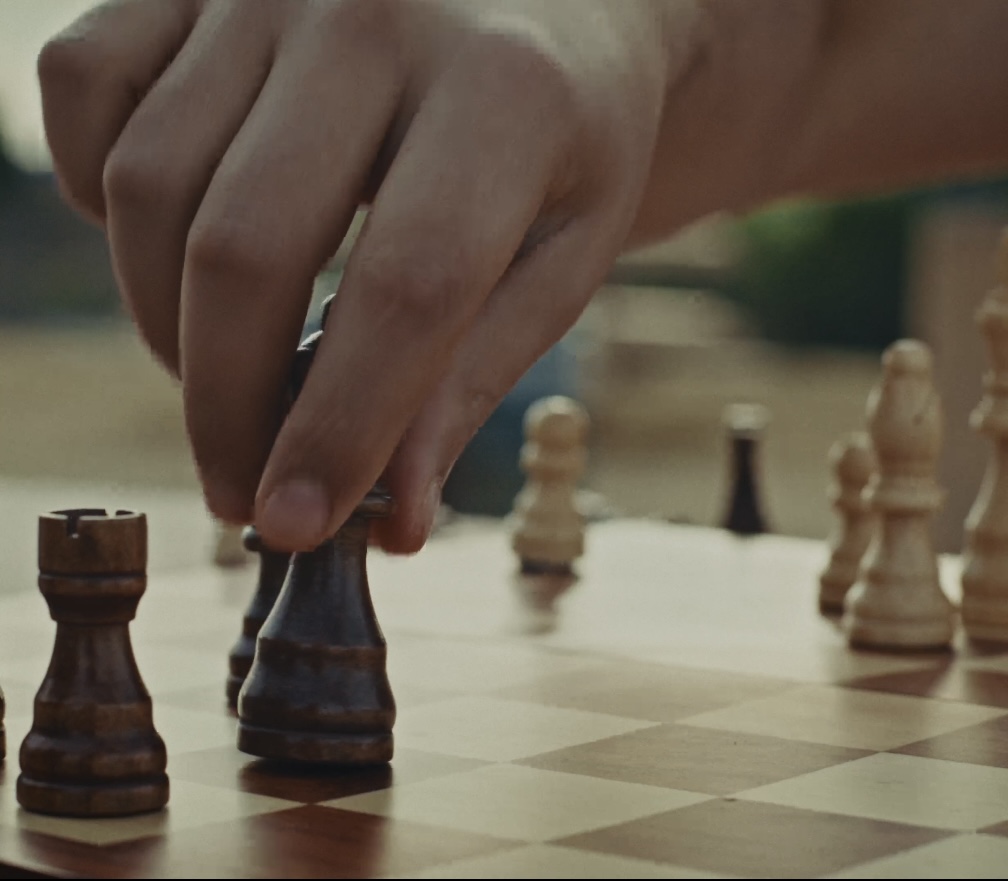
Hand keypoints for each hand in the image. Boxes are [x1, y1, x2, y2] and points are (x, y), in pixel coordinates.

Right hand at [38, 0, 718, 552]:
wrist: (555, 5)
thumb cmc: (566, 142)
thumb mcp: (561, 258)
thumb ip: (470, 376)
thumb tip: (388, 518)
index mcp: (506, 93)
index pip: (406, 288)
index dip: (338, 426)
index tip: (295, 524)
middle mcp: (375, 13)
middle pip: (247, 245)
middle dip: (225, 402)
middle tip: (243, 487)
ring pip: (152, 180)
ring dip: (165, 320)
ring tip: (227, 382)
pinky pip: (87, 87)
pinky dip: (100, 192)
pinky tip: (171, 251)